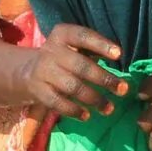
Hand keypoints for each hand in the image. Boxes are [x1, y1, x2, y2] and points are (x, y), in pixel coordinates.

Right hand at [12, 23, 127, 120]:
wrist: (28, 70)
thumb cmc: (63, 57)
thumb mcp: (74, 46)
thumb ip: (93, 49)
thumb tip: (118, 58)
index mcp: (62, 35)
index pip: (82, 36)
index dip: (100, 44)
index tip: (118, 54)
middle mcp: (51, 51)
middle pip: (81, 66)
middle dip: (104, 79)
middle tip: (123, 89)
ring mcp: (43, 71)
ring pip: (72, 87)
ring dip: (94, 99)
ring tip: (109, 108)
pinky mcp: (38, 90)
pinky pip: (58, 102)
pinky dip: (73, 110)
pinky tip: (87, 116)